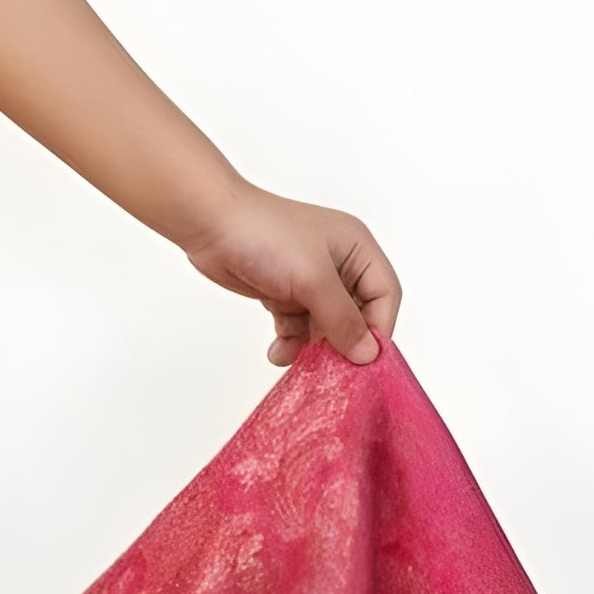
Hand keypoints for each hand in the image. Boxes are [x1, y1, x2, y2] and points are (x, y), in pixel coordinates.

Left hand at [181, 185, 401, 367]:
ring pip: (325, 326)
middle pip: (356, 315)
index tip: (365, 359)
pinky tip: (278, 352)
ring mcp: (309, 279)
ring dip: (313, 346)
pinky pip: (297, 326)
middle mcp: (338, 264)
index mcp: (356, 248)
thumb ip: (342, 319)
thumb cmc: (264, 236)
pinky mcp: (283, 292)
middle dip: (343, 342)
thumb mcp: (312, 279)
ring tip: (299, 360)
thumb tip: (367, 354)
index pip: (384, 295)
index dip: (378, 328)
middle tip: (333, 369)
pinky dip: (290, 342)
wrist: (208, 224)